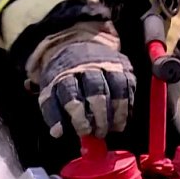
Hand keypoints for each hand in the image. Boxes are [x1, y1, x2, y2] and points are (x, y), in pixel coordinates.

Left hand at [31, 22, 135, 138]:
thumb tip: (57, 132)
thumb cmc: (62, 77)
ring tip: (113, 129)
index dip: (79, 117)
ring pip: (116, 89)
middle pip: (96, 92)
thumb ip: (53, 113)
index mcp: (64, 74)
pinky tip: (123, 118)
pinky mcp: (122, 65)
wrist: (75, 46)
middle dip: (99, 117)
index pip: (72, 95)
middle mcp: (86, 66)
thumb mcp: (50, 92)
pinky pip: (129, 86)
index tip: (83, 131)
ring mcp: (106, 64)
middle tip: (99, 133)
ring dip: (116, 113)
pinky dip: (127, 105)